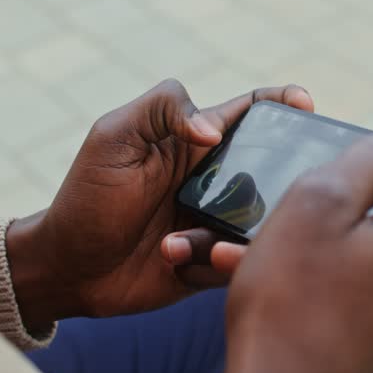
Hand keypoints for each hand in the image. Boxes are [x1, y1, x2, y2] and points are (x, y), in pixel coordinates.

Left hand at [5, 79, 312, 324]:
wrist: (66, 268)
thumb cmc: (87, 196)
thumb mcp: (113, 136)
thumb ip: (162, 109)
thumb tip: (212, 130)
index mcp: (199, 142)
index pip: (253, 113)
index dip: (284, 103)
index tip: (305, 104)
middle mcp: (218, 181)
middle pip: (275, 168)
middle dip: (288, 175)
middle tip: (282, 185)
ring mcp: (219, 223)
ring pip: (263, 221)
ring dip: (239, 228)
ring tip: (189, 238)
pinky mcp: (214, 264)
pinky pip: (239, 262)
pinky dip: (218, 260)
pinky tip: (175, 257)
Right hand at [194, 118, 372, 372]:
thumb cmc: (291, 301)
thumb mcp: (317, 204)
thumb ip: (363, 163)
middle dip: (348, 195)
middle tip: (289, 202)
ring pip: (366, 248)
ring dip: (314, 237)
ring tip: (249, 248)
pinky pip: (350, 284)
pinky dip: (310, 271)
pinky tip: (256, 276)